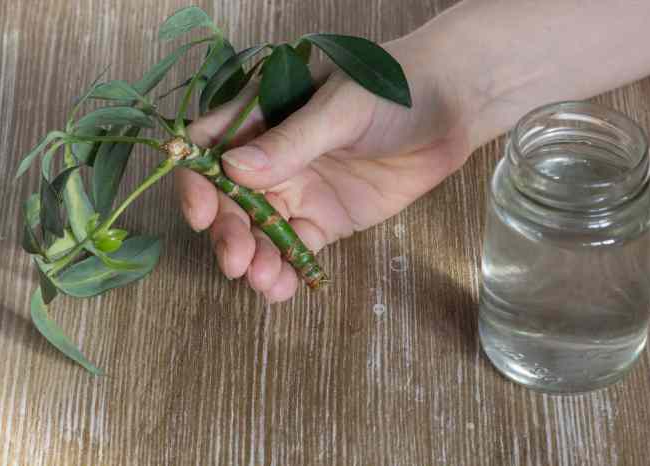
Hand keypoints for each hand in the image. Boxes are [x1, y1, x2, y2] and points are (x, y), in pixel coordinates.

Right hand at [176, 36, 476, 301]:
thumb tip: (233, 170)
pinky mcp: (326, 219)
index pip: (210, 146)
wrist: (452, 110)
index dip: (197, 181)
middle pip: (230, 200)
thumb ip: (292, 140)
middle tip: (237, 261)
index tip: (202, 214)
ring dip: (255, 258)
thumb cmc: (394, 90)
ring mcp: (299, 190)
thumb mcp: (341, 109)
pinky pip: (296, 248)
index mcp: (263, 115)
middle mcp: (272, 157)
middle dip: (229, 233)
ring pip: (261, 231)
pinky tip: (282, 288)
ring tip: (263, 280)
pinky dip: (286, 270)